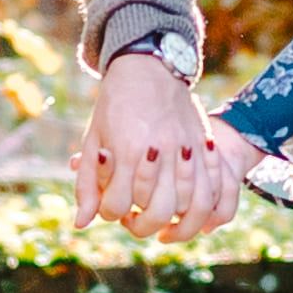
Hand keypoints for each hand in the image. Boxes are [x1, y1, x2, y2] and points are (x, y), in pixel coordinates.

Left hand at [77, 57, 230, 244]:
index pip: (118, 206)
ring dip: (172, 215)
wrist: (149, 67)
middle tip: (134, 218)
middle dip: (142, 224)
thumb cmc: (115, 104)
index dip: (110, 212)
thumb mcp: (94, 139)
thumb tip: (81, 223)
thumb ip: (88, 184)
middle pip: (157, 212)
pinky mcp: (202, 144)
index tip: (110, 204)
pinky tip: (184, 202)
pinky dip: (199, 202)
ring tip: (157, 210)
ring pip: (187, 205)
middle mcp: (158, 152)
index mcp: (126, 150)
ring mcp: (184, 148)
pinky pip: (210, 187)